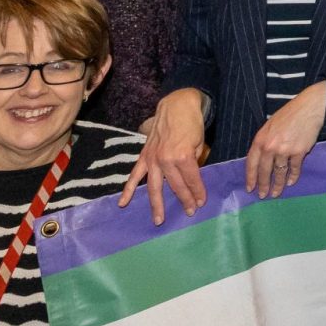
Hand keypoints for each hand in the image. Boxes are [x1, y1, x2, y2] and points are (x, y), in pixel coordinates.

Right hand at [120, 89, 208, 224]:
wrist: (176, 105)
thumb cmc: (192, 124)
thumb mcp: (200, 143)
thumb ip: (195, 163)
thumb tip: (192, 180)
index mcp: (182, 156)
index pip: (192, 180)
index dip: (198, 192)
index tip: (202, 203)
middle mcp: (165, 160)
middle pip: (175, 186)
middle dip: (184, 200)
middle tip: (190, 213)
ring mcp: (152, 159)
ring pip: (154, 186)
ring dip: (156, 204)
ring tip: (158, 220)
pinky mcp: (144, 156)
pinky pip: (135, 175)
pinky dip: (128, 189)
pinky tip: (123, 203)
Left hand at [246, 81, 325, 198]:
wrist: (309, 108)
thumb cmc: (289, 115)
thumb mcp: (269, 126)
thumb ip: (264, 142)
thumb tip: (262, 159)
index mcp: (260, 139)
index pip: (251, 163)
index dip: (251, 178)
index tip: (250, 188)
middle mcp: (271, 147)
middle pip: (264, 171)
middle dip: (263, 185)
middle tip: (262, 196)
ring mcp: (285, 150)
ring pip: (279, 172)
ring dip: (278, 185)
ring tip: (276, 193)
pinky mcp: (299, 152)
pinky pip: (294, 168)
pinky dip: (293, 177)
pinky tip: (291, 182)